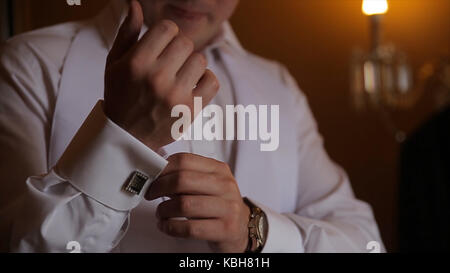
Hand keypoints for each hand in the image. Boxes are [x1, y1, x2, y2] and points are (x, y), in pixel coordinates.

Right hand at [104, 0, 218, 150]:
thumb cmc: (121, 94)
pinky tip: (192, 84)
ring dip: (192, 64)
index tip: (161, 45)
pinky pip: (212, 81)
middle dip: (179, 49)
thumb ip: (127, 32)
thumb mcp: (115, 63)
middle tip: (170, 62)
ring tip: (180, 74)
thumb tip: (135, 4)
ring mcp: (175, 95)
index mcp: (136, 63)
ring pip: (200, 60)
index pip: (168, 28)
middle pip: (185, 43)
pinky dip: (206, 80)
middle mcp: (156, 78)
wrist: (127, 136)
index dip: (166, 33)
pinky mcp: (190, 110)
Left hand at [145, 153, 250, 252]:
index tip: (152, 177)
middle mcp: (225, 185)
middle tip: (150, 194)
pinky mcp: (225, 229)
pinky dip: (171, 227)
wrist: (242, 227)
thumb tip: (156, 173)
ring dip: (164, 210)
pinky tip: (166, 226)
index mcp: (219, 169)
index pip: (185, 160)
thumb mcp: (208, 184)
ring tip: (160, 213)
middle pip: (182, 180)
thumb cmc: (218, 204)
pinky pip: (190, 228)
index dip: (163, 168)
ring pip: (184, 205)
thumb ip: (187, 176)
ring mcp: (227, 207)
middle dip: (159, 187)